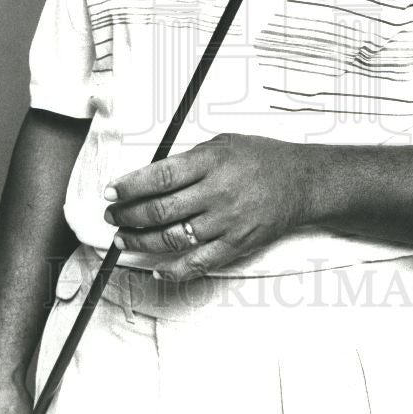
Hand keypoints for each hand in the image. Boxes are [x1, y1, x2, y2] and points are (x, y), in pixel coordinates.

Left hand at [103, 133, 310, 280]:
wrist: (301, 182)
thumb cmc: (261, 159)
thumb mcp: (223, 143)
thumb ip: (189, 159)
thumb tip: (150, 177)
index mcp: (212, 162)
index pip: (160, 177)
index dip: (130, 186)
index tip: (111, 192)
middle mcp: (217, 193)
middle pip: (160, 210)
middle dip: (128, 215)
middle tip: (112, 216)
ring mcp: (226, 222)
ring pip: (172, 238)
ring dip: (140, 241)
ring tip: (123, 238)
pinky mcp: (236, 245)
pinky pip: (197, 264)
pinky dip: (172, 270)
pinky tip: (155, 267)